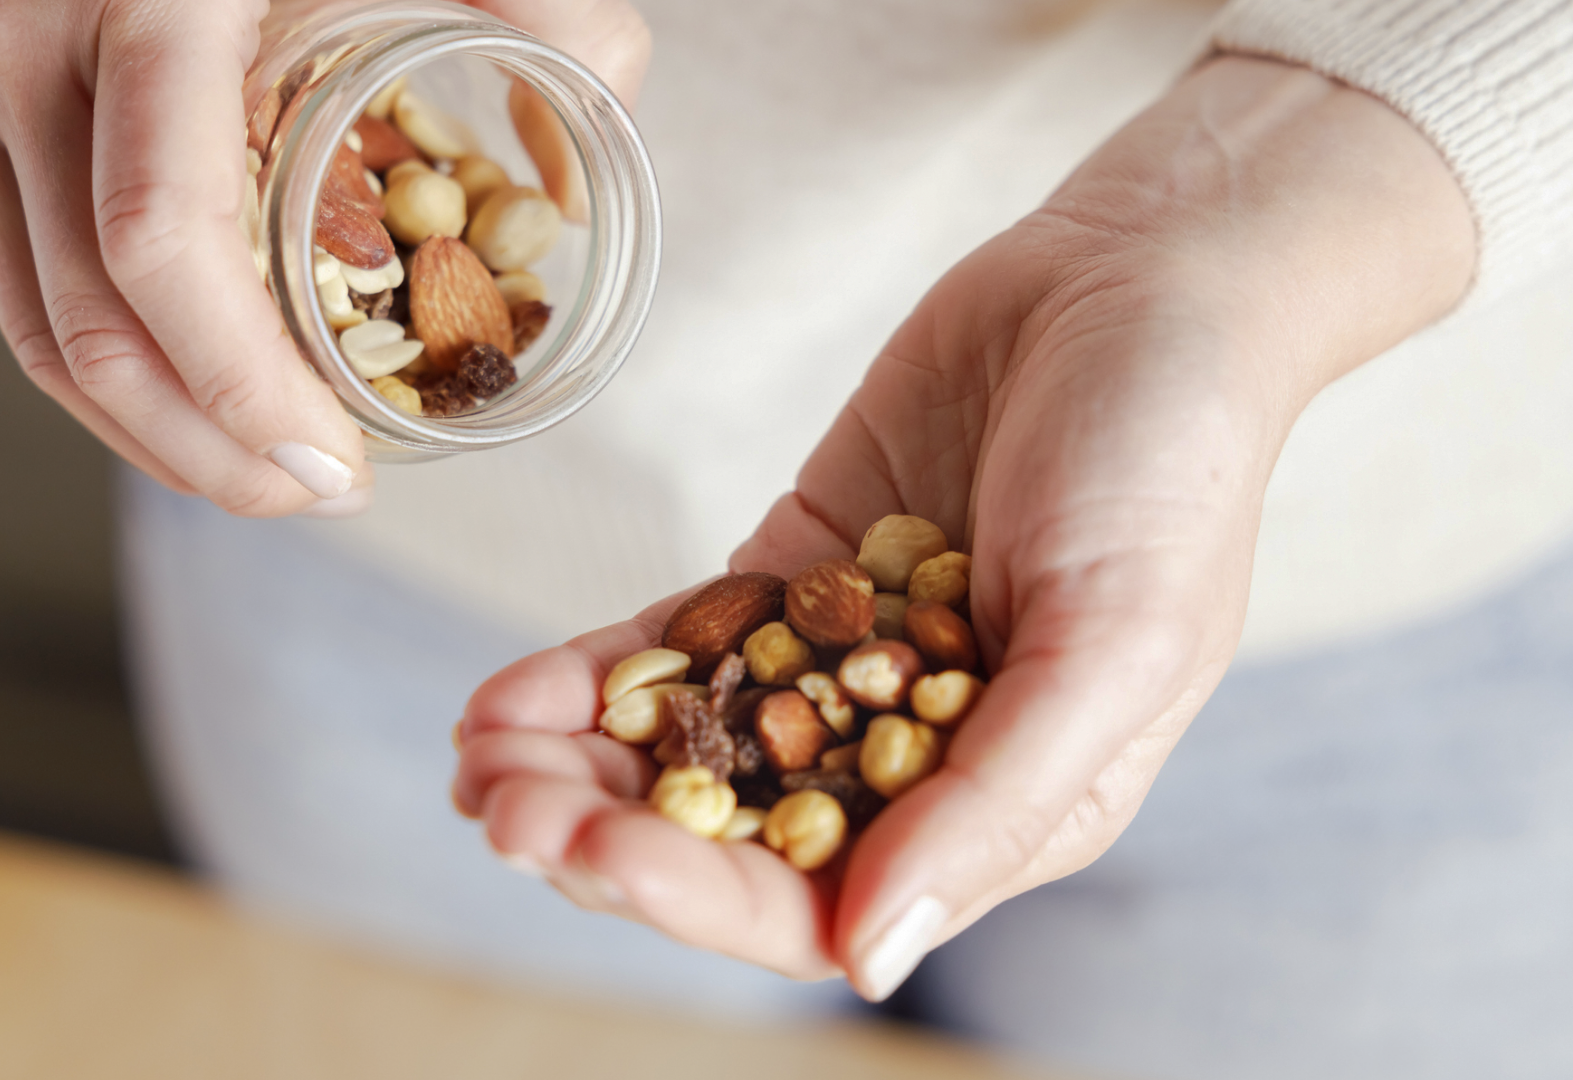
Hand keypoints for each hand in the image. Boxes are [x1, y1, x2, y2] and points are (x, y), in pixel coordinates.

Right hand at [0, 0, 648, 515]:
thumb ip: (549, 11)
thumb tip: (581, 166)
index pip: (161, 245)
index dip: (244, 393)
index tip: (336, 472)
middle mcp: (9, 47)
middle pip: (90, 331)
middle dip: (214, 453)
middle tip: (319, 496)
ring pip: (35, 334)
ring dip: (156, 434)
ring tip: (266, 468)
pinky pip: (6, 286)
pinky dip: (103, 362)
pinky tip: (191, 385)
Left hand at [453, 57, 1473, 994]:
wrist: (1136, 280)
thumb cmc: (1167, 466)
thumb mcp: (1112, 642)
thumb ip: (995, 803)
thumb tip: (872, 958)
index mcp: (1001, 807)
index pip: (822, 902)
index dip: (695, 895)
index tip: (591, 852)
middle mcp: (910, 752)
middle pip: (730, 836)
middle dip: (606, 831)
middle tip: (497, 805)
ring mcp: (840, 662)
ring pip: (687, 745)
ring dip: (576, 761)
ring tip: (475, 750)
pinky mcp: (793, 573)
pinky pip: (679, 641)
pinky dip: (595, 671)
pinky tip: (509, 687)